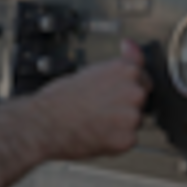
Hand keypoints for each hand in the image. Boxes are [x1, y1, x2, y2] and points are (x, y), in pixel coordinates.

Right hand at [25, 39, 150, 160]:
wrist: (42, 124)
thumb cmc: (58, 99)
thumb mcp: (89, 70)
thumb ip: (116, 63)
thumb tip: (131, 45)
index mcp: (125, 70)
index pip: (143, 77)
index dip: (125, 88)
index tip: (114, 94)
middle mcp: (133, 91)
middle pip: (141, 101)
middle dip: (124, 106)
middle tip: (98, 110)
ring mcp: (132, 116)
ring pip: (134, 122)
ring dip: (120, 125)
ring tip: (94, 123)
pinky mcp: (127, 139)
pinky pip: (127, 141)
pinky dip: (115, 141)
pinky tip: (96, 135)